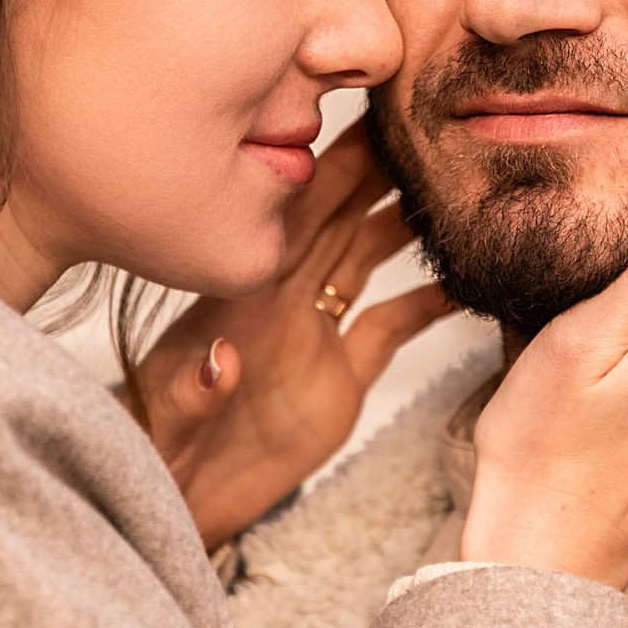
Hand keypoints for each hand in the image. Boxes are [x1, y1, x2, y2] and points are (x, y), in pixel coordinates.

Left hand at [136, 122, 456, 549]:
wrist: (179, 505)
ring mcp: (312, 336)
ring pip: (366, 258)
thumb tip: (221, 361)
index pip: (293, 218)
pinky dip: (427, 300)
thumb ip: (195, 393)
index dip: (329, 167)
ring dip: (404, 221)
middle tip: (428, 126)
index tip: (370, 122)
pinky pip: (390, 325)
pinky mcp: (339, 380)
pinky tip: (465, 278)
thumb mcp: (170, 425)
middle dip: (378, 169)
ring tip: (452, 185)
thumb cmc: (162, 457)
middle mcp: (281, 303)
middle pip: (337, 219)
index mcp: (244, 298)